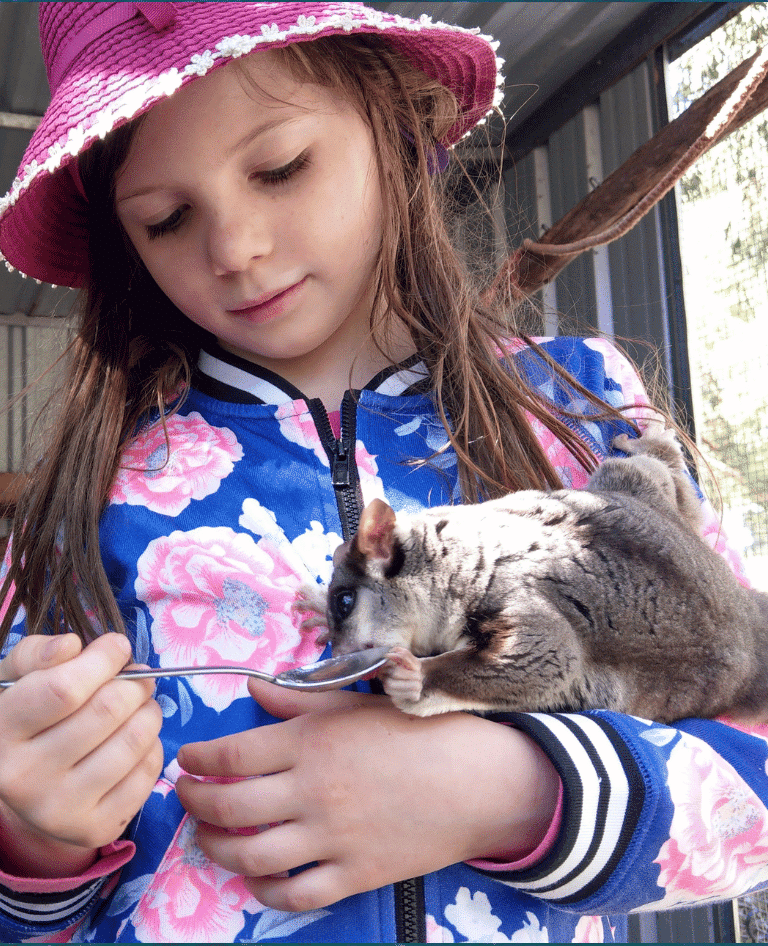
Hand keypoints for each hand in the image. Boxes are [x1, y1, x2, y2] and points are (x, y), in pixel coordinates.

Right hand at [0, 633, 162, 876]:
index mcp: (1, 735)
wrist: (20, 784)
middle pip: (107, 712)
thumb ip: (37, 654)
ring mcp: (60, 810)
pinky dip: (153, 746)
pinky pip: (149, 773)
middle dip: (134, 683)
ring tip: (139, 705)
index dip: (102, 659)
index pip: (64, 689)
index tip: (117, 647)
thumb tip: (71, 646)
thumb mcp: (16, 678)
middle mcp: (25, 779)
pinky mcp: (94, 829)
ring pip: (135, 740)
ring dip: (149, 711)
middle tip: (137, 678)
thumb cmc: (23, 715)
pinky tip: (133, 739)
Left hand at [176, 681, 558, 911]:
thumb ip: (298, 700)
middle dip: (194, 801)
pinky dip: (263, 890)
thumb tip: (252, 687)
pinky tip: (254, 876)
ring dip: (215, 847)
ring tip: (207, 835)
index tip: (189, 759)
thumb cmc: (414, 733)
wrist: (474, 781)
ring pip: (250, 855)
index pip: (232, 754)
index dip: (199, 758)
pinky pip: (293, 894)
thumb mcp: (354, 705)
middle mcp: (313, 791)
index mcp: (312, 742)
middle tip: (186, 795)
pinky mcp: (353, 875)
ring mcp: (332, 838)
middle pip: (228, 806)